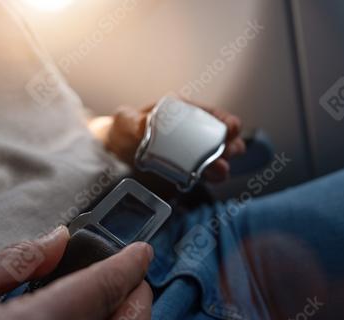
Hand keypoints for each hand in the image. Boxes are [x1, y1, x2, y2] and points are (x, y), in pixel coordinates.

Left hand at [94, 101, 245, 181]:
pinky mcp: (187, 177)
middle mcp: (196, 136)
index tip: (231, 129)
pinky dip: (207, 180)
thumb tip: (143, 125)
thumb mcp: (126, 121)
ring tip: (217, 171)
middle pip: (225, 142)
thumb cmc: (123, 131)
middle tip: (225, 154)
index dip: (227, 122)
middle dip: (230, 148)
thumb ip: (133, 121)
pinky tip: (201, 180)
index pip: (215, 117)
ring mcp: (194, 158)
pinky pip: (204, 179)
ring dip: (222, 166)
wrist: (112, 156)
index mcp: (186, 114)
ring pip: (219, 161)